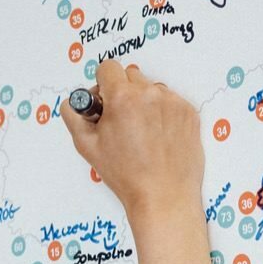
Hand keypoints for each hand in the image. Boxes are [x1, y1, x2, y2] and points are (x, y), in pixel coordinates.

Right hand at [63, 60, 204, 219]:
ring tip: (142, 133)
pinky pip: (170, 101)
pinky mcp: (189, 112)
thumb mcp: (87, 146)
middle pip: (130, 76)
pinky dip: (162, 114)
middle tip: (121, 121)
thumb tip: (73, 103)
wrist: (164, 196)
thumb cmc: (127, 175)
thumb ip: (74, 117)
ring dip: (144, 102)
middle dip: (122, 93)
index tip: (105, 100)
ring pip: (151, 89)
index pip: (108, 67)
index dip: (103, 84)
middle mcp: (150, 94)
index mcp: (123, 98)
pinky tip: (158, 137)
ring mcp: (173, 102)